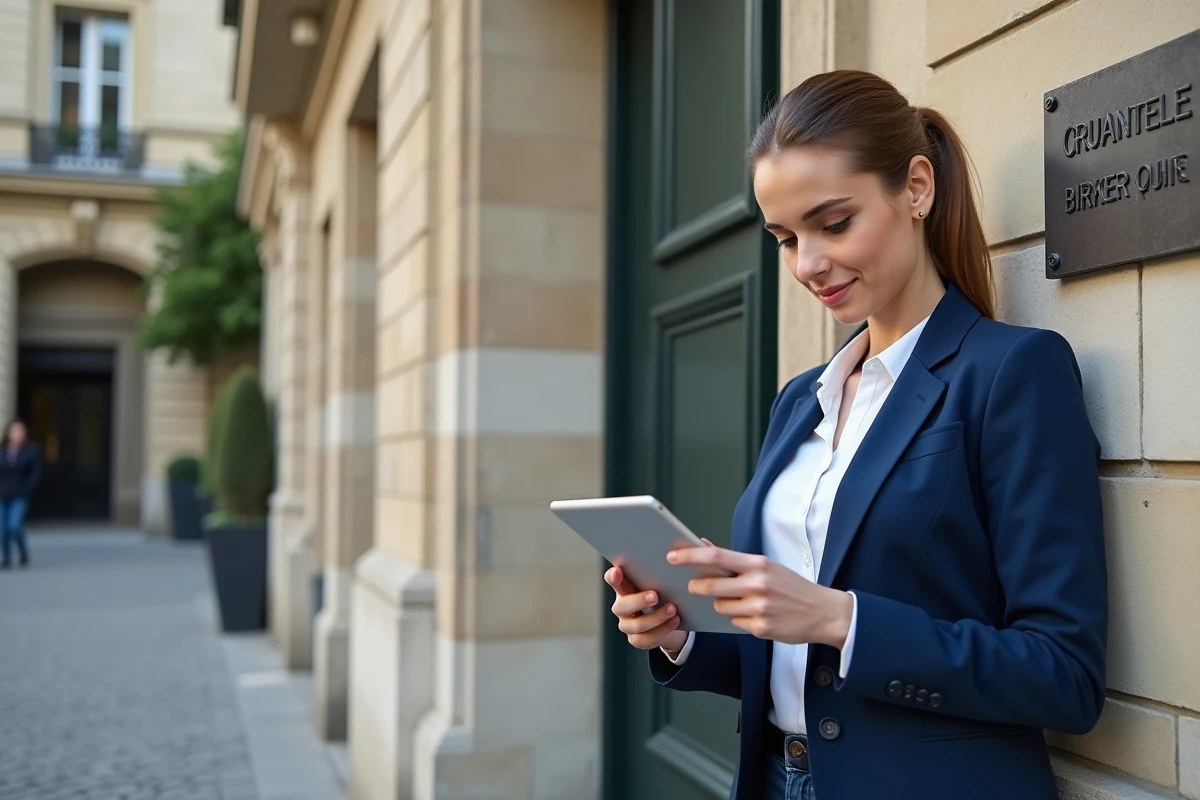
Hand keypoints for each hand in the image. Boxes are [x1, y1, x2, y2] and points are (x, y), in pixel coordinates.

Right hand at [605, 566, 689, 652]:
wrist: (673, 620)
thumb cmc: (665, 595)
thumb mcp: (661, 582)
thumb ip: (658, 573)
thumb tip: (672, 557)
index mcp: (625, 588)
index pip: (613, 580)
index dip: (613, 577)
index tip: (618, 570)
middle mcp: (622, 607)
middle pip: (622, 606)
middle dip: (638, 601)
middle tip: (655, 595)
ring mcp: (628, 625)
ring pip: (636, 625)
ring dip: (656, 617)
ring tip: (672, 609)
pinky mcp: (636, 640)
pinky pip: (646, 639)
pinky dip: (662, 630)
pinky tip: (675, 621)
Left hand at [668, 545, 853, 646]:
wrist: (824, 612)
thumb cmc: (792, 587)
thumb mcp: (767, 567)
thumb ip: (736, 560)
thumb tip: (704, 545)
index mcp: (758, 564)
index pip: (716, 556)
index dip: (690, 556)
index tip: (672, 556)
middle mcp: (757, 584)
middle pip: (710, 586)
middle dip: (698, 587)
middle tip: (695, 587)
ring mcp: (759, 608)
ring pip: (720, 607)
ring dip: (724, 605)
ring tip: (743, 602)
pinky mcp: (760, 628)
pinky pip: (734, 623)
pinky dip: (739, 620)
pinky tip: (756, 616)